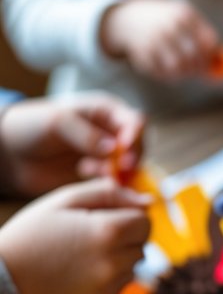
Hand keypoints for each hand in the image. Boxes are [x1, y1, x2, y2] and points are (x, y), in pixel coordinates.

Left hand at [0, 94, 144, 197]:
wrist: (12, 153)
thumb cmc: (32, 126)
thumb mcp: (58, 122)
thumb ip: (87, 134)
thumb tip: (115, 149)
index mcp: (105, 111)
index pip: (134, 121)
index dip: (136, 136)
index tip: (126, 150)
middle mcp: (111, 133)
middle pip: (139, 146)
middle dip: (132, 158)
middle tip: (120, 169)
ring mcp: (106, 156)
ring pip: (130, 168)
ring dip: (118, 172)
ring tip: (87, 168)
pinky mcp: (97, 176)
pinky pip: (115, 183)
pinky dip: (108, 182)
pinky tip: (83, 173)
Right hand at [0, 179, 149, 293]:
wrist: (11, 273)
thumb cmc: (35, 230)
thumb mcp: (66, 199)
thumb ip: (108, 193)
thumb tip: (145, 199)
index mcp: (107, 230)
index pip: (145, 221)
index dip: (130, 214)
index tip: (110, 214)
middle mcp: (114, 260)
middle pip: (143, 242)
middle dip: (127, 234)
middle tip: (95, 230)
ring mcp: (110, 282)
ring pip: (136, 262)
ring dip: (121, 253)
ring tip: (87, 248)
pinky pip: (124, 279)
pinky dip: (112, 271)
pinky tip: (85, 265)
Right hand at [101, 0, 219, 80]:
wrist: (128, 17)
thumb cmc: (164, 21)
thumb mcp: (183, 17)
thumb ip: (203, 35)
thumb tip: (222, 62)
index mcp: (184, 14)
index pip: (208, 42)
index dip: (211, 57)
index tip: (208, 62)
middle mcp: (170, 26)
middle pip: (195, 58)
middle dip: (198, 69)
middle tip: (195, 70)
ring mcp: (155, 40)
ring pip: (179, 69)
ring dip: (184, 75)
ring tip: (182, 71)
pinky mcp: (143, 54)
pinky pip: (163, 75)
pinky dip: (168, 77)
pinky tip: (166, 69)